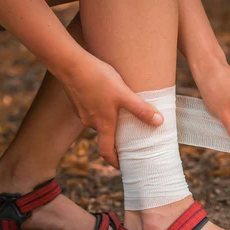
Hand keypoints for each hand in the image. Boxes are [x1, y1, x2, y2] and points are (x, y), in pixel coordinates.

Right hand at [59, 51, 163, 167]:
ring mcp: (81, 111)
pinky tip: (106, 95)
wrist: (69, 63)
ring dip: (108, 119)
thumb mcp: (123, 94)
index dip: (114, 162)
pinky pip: (91, 108)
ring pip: (97, 120)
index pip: (106, 152)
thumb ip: (140, 109)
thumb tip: (159, 122)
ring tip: (120, 111)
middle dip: (116, 137)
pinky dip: (99, 107)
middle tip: (129, 136)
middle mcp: (90, 121)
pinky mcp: (77, 99)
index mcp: (102, 124)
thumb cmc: (97, 79)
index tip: (123, 166)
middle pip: (104, 135)